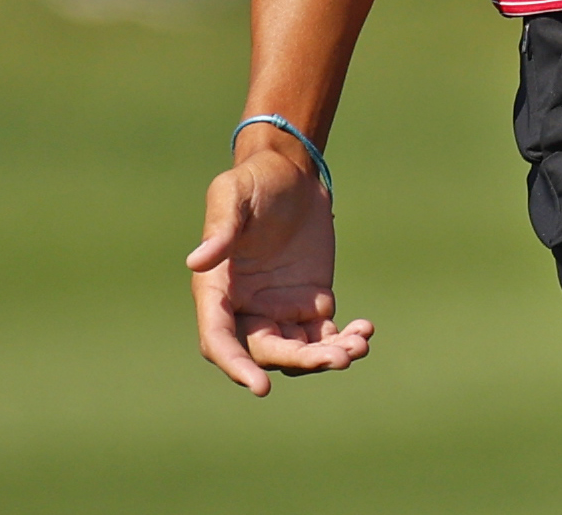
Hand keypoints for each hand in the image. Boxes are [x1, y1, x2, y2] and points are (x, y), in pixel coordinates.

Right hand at [187, 140, 373, 393]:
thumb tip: (197, 261)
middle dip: (300, 360)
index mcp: (217, 292)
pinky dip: (343, 339)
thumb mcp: (231, 196)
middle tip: (336, 358)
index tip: (259, 387)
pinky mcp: (311, 301)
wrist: (291, 173)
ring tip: (358, 346)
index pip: (220, 340)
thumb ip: (220, 229)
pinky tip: (364, 330)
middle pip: (267, 352)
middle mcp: (246, 309)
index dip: (236, 366)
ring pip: (298, 350)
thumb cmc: (253, 181)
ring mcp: (280, 308)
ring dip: (326, 355)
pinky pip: (324, 333)